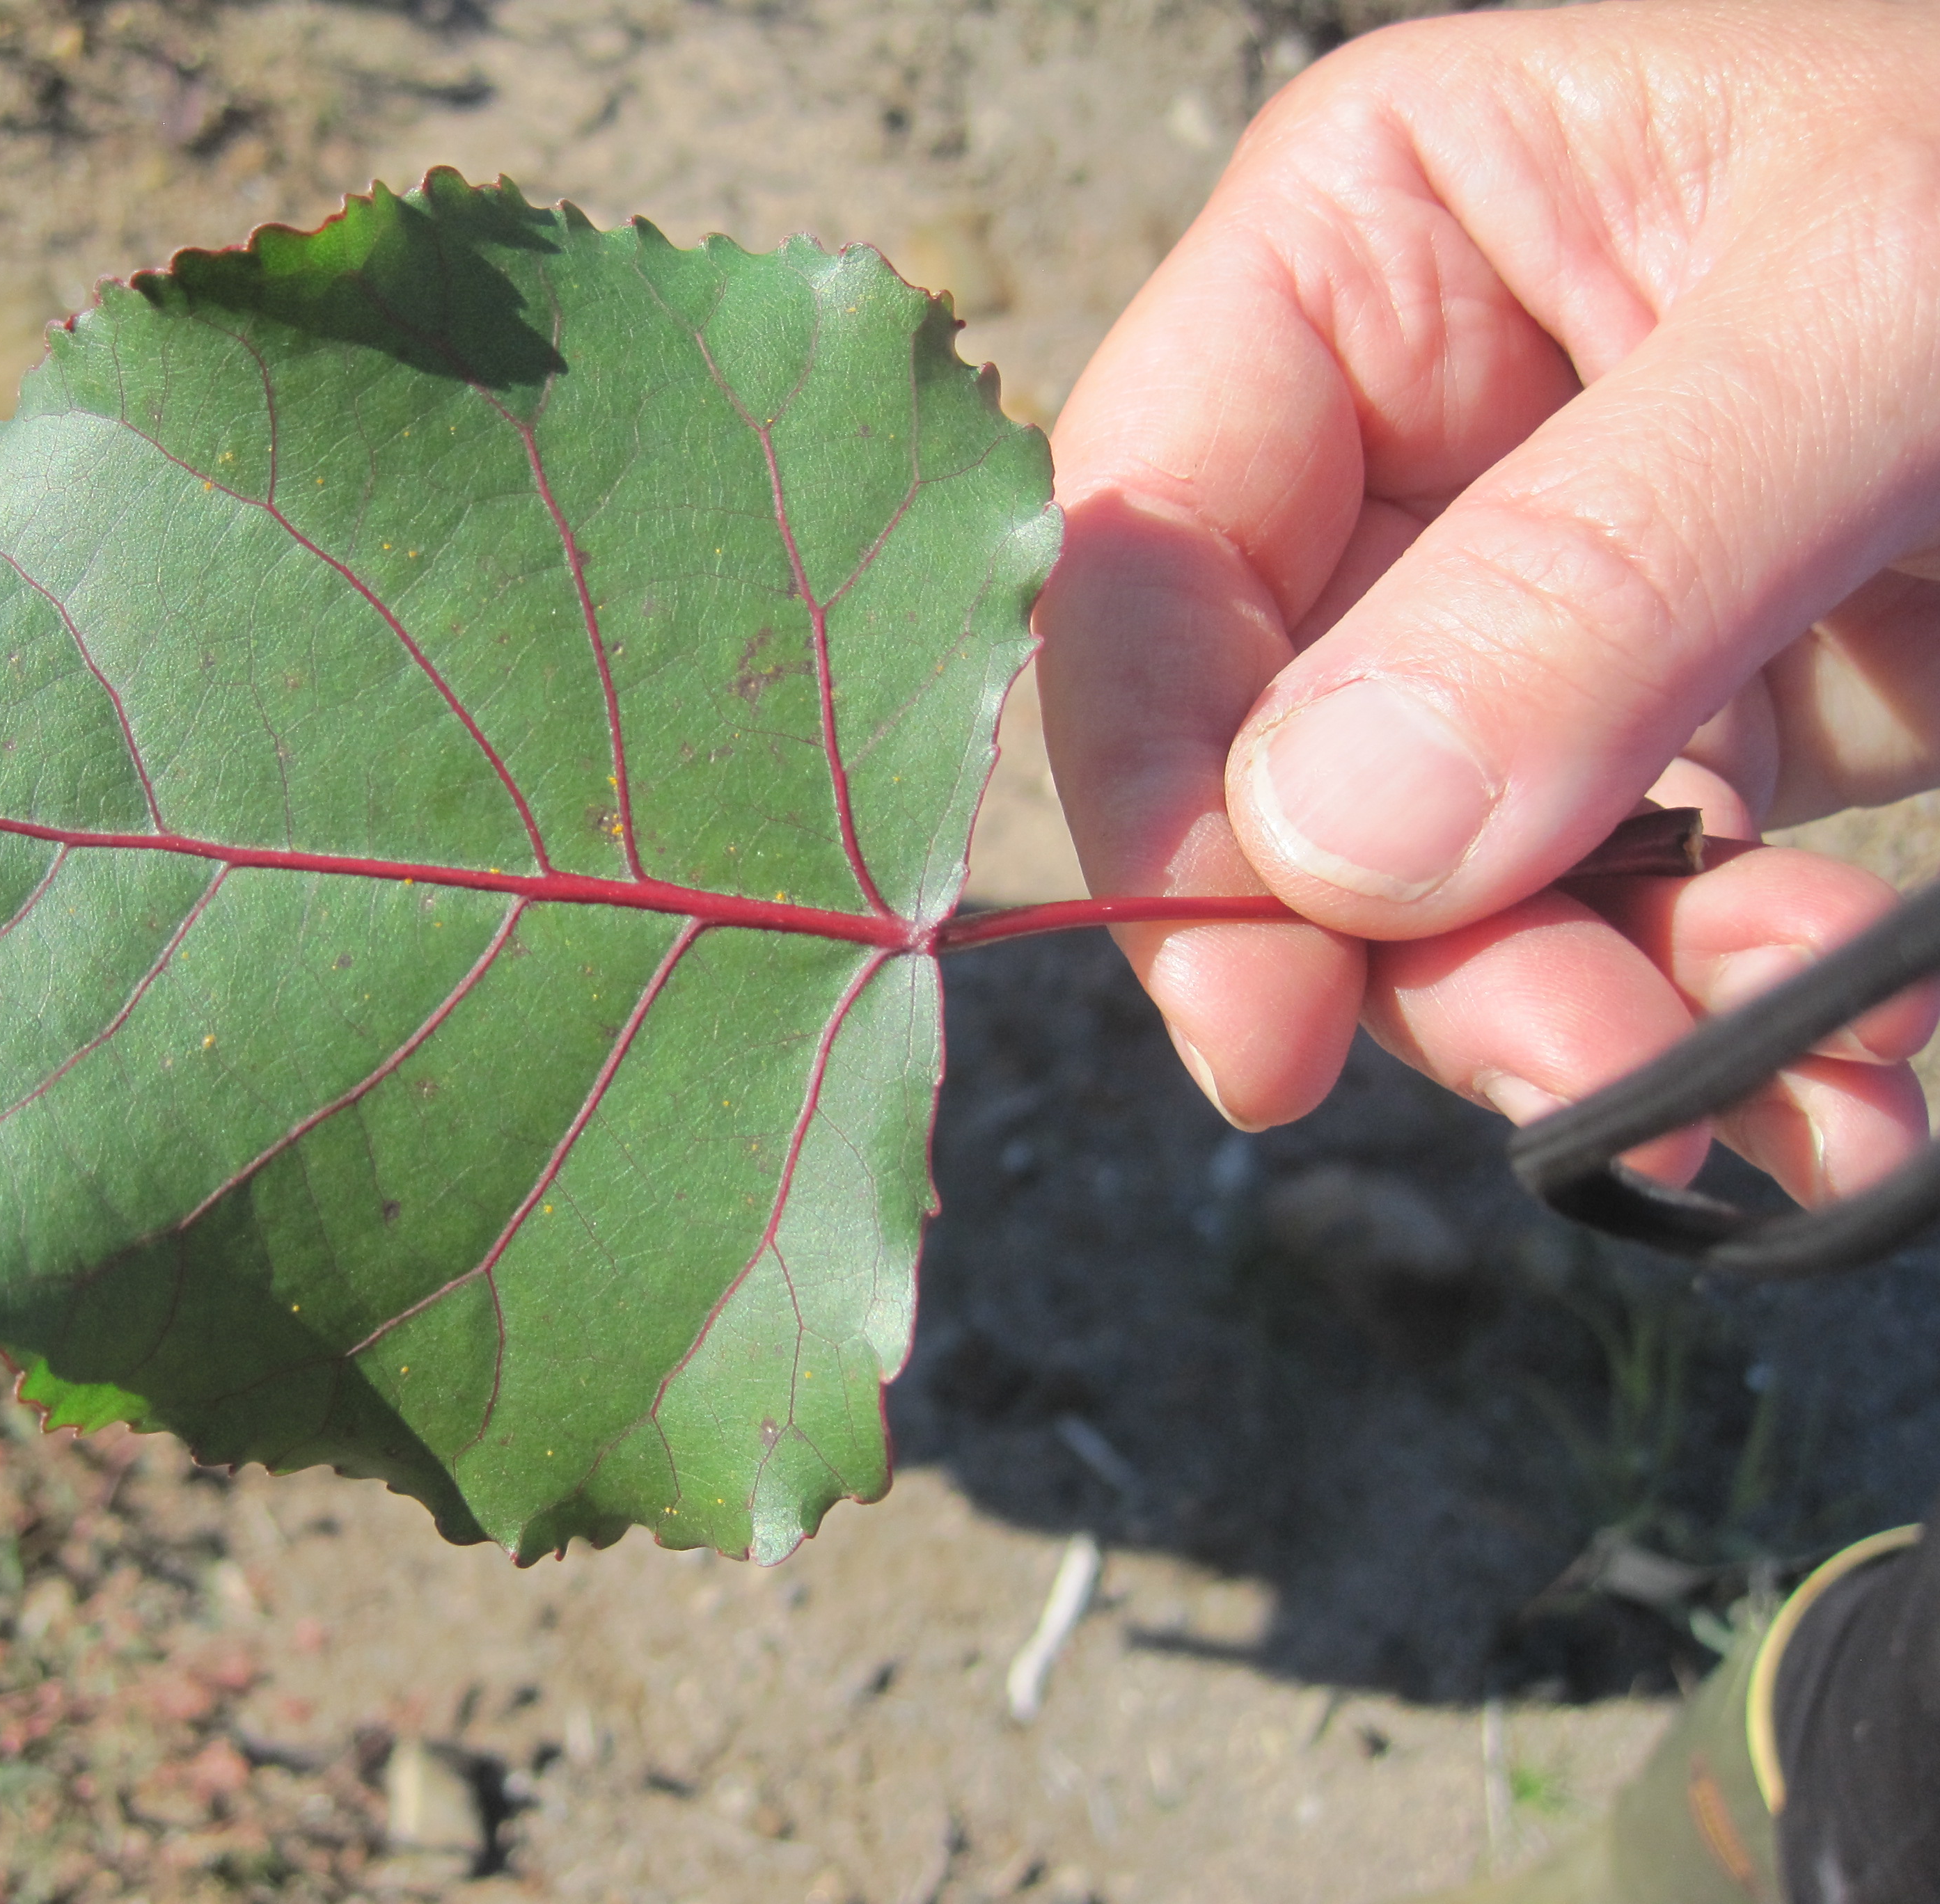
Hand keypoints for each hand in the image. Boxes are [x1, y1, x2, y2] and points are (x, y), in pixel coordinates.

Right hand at [1036, 0, 1939, 1201]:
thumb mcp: (1876, 318)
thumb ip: (1594, 567)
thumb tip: (1320, 839)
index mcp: (1362, 248)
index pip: (1148, 550)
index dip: (1162, 795)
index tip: (1258, 1025)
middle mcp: (1395, 439)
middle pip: (1274, 763)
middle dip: (1422, 958)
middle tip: (1587, 1088)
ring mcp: (1520, 600)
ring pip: (1435, 883)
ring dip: (1591, 1023)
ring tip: (1793, 1097)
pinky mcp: (1660, 726)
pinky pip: (1617, 915)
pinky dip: (1718, 1020)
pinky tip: (1847, 1072)